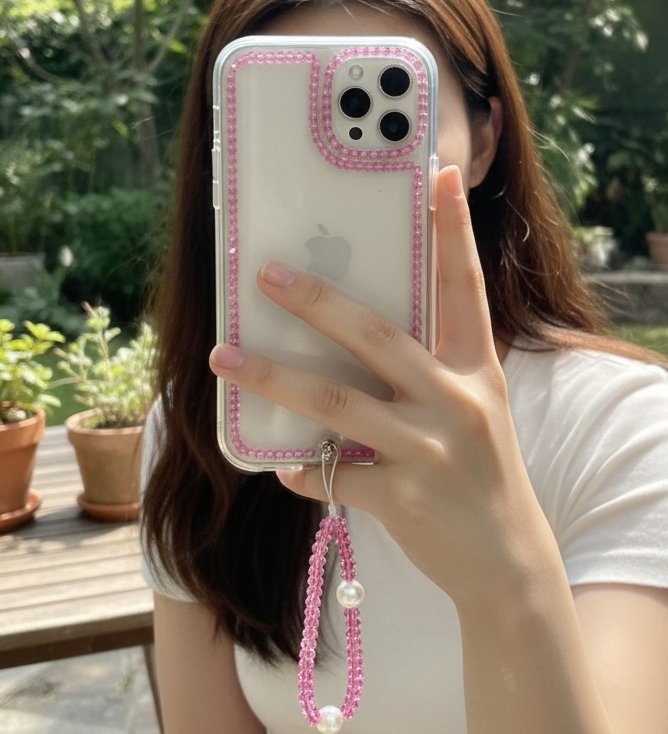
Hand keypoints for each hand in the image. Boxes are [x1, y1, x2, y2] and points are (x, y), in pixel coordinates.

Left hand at [210, 166, 551, 604]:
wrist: (507, 559)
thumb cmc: (480, 471)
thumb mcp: (472, 408)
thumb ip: (426, 373)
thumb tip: (345, 343)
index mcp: (476, 369)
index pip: (464, 286)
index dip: (452, 230)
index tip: (438, 175)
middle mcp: (456, 400)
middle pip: (376, 335)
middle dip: (316, 300)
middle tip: (265, 273)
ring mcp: (429, 449)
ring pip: (336, 402)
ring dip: (273, 378)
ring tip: (223, 357)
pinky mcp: (403, 496)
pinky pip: (332, 474)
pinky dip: (302, 470)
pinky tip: (284, 466)